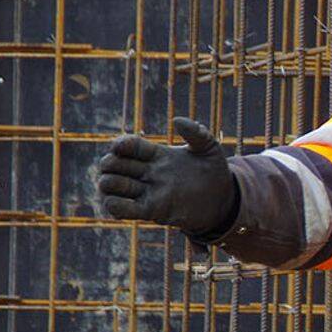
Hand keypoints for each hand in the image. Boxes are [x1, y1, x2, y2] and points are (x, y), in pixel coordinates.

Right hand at [96, 117, 239, 238]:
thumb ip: (196, 132)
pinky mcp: (152, 211)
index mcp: (157, 154)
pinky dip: (114, 205)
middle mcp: (148, 172)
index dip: (120, 144)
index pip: (128, 145)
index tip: (120, 147)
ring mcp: (148, 192)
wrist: (224, 199)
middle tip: (118, 168)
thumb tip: (176, 120)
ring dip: (107, 184)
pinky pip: (124, 209)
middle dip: (109, 164)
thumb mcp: (209, 148)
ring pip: (112, 185)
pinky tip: (117, 202)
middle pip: (113, 164)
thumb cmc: (214, 171)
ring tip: (117, 185)